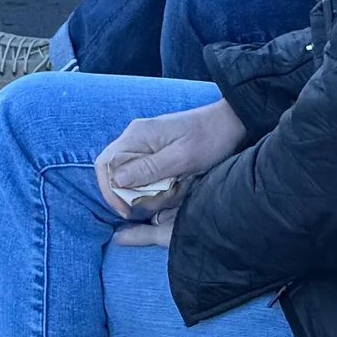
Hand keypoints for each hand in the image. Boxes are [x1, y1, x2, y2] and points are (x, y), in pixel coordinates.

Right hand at [94, 98, 246, 241]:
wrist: (230, 123)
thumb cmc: (208, 139)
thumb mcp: (182, 158)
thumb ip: (149, 169)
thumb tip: (117, 181)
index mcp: (137, 136)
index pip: (106, 163)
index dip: (110, 191)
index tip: (126, 212)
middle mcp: (135, 137)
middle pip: (113, 170)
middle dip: (127, 193)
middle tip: (148, 209)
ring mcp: (144, 143)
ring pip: (128, 174)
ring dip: (143, 191)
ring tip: (167, 196)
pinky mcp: (154, 150)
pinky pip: (142, 172)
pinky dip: (152, 186)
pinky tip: (169, 189)